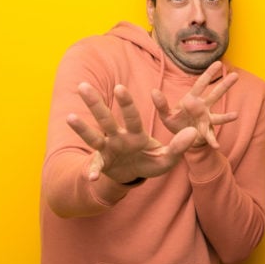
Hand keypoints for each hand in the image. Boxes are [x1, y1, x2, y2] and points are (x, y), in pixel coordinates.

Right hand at [66, 82, 198, 182]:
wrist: (134, 175)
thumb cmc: (150, 161)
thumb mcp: (167, 157)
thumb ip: (179, 146)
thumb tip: (194, 132)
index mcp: (135, 133)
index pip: (131, 116)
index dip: (125, 103)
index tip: (119, 87)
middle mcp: (118, 137)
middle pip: (105, 119)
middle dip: (95, 104)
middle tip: (83, 86)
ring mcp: (108, 149)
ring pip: (93, 136)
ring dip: (82, 128)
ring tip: (70, 118)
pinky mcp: (102, 163)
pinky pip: (96, 167)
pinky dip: (93, 171)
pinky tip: (91, 176)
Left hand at [151, 61, 239, 148]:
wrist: (180, 138)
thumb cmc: (175, 122)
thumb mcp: (165, 114)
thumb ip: (160, 104)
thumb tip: (153, 91)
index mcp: (192, 99)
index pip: (201, 84)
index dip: (209, 73)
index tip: (218, 62)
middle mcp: (202, 107)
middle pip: (215, 95)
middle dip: (224, 85)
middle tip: (236, 75)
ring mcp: (206, 119)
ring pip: (218, 116)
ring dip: (227, 116)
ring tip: (235, 115)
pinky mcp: (205, 132)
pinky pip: (210, 136)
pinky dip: (213, 140)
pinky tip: (216, 145)